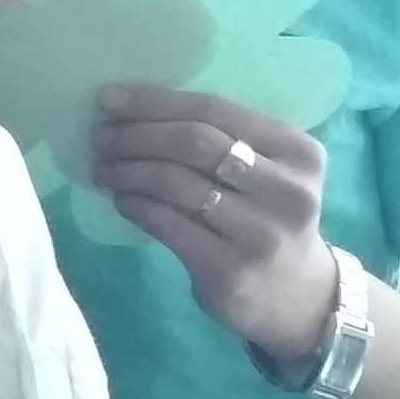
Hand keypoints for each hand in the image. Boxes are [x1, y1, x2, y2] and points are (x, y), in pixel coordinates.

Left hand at [94, 85, 339, 358]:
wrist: (299, 298)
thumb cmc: (270, 219)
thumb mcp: (270, 172)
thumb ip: (225, 139)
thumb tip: (135, 110)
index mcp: (297, 151)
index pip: (214, 111)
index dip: (155, 102)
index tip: (109, 100)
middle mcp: (286, 190)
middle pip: (192, 143)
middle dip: (135, 135)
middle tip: (100, 137)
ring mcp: (259, 233)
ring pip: (174, 183)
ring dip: (127, 170)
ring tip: (104, 168)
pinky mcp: (228, 270)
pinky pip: (166, 223)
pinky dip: (134, 204)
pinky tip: (121, 199)